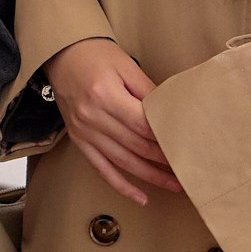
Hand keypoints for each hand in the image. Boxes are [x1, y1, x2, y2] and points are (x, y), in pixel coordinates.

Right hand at [43, 37, 179, 205]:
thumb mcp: (126, 66)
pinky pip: (102, 169)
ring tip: (174, 185)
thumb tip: (171, 114)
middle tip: (188, 168)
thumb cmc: (95, 55)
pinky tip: (140, 197)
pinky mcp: (79, 140)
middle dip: (164, 160)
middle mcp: (93, 117)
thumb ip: (149, 92)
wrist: (62, 54)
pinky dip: (121, 186)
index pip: (143, 125)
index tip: (187, 145)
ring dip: (151, 177)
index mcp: (106, 95)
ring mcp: (84, 132)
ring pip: (123, 162)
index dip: (166, 138)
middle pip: (136, 146)